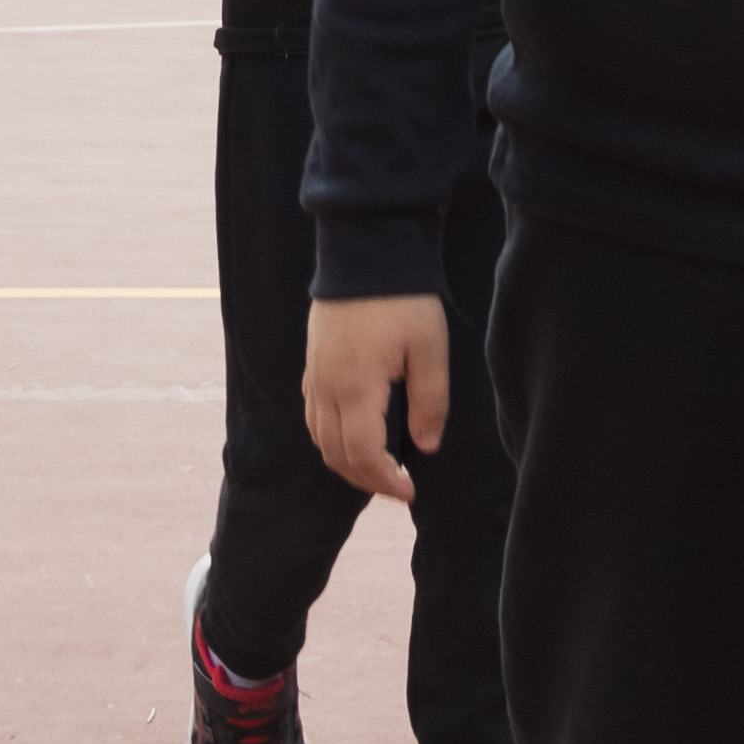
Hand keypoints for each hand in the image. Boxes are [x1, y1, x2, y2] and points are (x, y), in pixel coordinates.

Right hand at [302, 292, 448, 500]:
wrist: (364, 251)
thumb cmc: (403, 298)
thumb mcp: (430, 347)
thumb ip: (430, 401)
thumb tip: (426, 447)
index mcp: (356, 387)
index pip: (362, 455)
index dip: (385, 481)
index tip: (410, 491)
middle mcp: (326, 388)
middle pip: (336, 455)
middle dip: (366, 479)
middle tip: (398, 487)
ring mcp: (314, 376)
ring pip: (320, 439)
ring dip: (346, 462)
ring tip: (379, 469)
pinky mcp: (313, 365)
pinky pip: (313, 417)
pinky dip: (331, 439)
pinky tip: (355, 436)